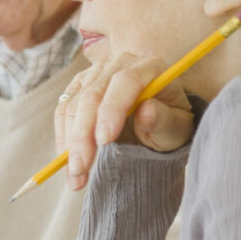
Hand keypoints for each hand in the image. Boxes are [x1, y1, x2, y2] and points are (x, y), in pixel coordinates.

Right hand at [55, 52, 194, 190]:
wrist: (158, 115)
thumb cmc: (170, 121)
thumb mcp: (178, 126)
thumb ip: (164, 119)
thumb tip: (146, 112)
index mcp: (149, 67)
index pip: (125, 81)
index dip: (111, 109)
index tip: (103, 140)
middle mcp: (118, 64)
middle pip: (92, 94)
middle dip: (82, 134)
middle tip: (80, 168)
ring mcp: (95, 74)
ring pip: (73, 104)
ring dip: (69, 142)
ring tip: (75, 175)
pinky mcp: (79, 86)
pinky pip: (62, 110)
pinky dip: (62, 137)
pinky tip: (66, 159)